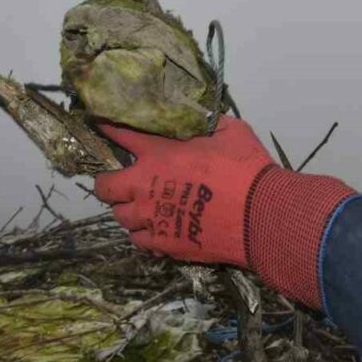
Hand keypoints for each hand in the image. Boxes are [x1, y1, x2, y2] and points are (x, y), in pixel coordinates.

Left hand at [94, 116, 271, 266]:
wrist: (259, 214)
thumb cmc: (246, 169)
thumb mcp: (232, 132)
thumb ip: (209, 124)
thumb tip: (201, 118)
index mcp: (158, 154)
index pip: (120, 136)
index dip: (108, 130)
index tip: (102, 127)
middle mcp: (144, 186)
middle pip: (105, 187)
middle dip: (110, 183)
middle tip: (126, 182)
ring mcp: (151, 218)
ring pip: (121, 217)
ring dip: (130, 210)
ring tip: (145, 208)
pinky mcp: (163, 243)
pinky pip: (139, 241)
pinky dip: (145, 234)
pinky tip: (158, 229)